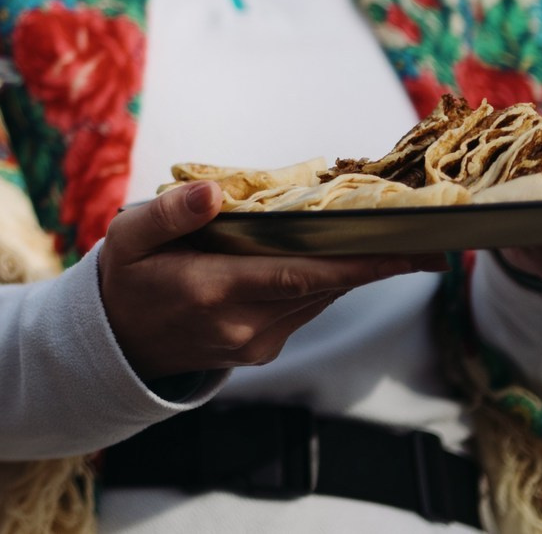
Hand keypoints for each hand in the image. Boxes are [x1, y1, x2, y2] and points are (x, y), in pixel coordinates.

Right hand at [98, 182, 446, 381]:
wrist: (115, 345)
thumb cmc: (124, 278)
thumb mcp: (127, 236)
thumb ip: (169, 214)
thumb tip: (211, 192)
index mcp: (212, 292)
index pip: (300, 276)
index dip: (359, 263)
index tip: (408, 250)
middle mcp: (243, 326)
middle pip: (324, 287)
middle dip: (375, 260)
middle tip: (426, 235)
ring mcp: (255, 343)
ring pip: (320, 298)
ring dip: (355, 268)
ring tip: (394, 235)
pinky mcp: (261, 349)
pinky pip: (304, 307)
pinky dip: (325, 279)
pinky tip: (337, 253)